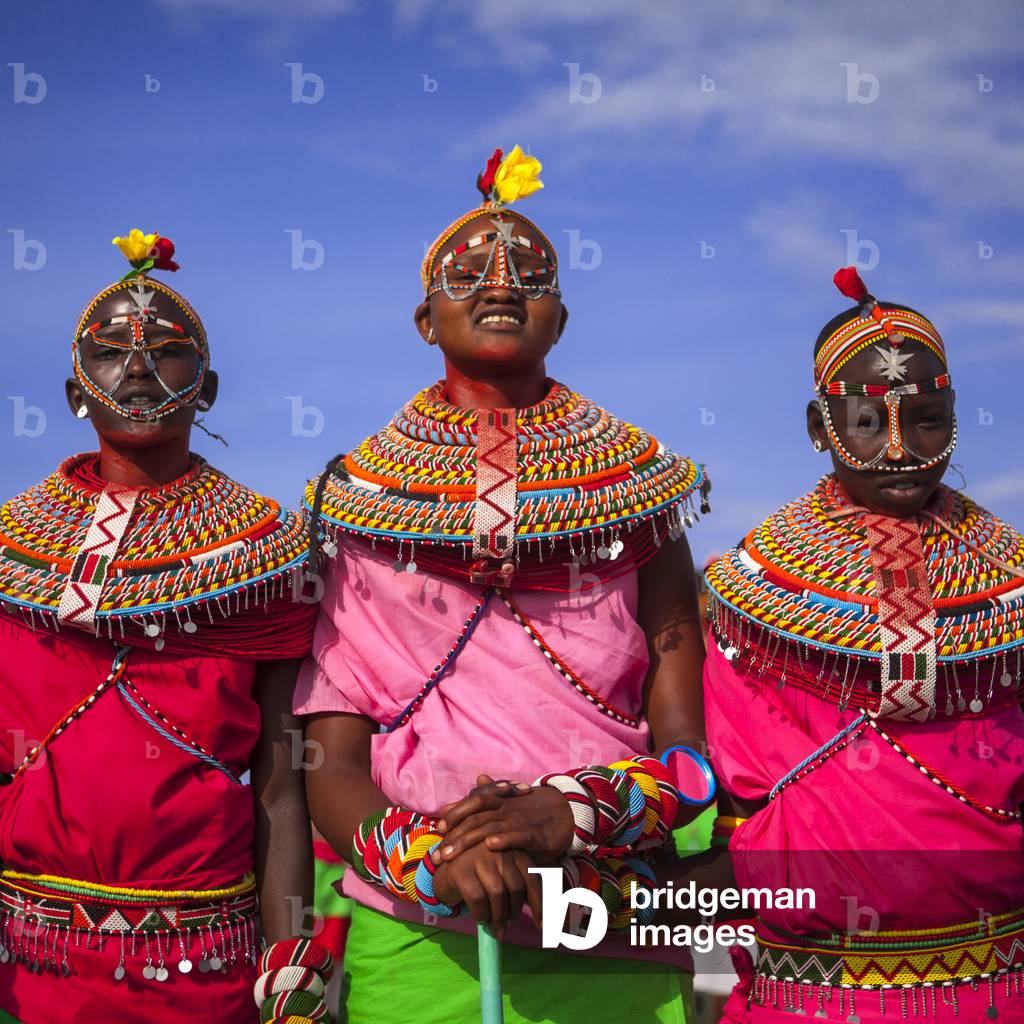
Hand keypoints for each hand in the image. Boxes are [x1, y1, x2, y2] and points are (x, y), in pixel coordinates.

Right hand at [431, 844, 543, 930]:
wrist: (445, 868)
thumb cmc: (481, 875)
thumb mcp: (504, 875)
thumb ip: (522, 888)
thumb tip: (546, 918)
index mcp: (514, 849)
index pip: (533, 878)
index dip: (540, 904)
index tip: (541, 926)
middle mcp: (498, 849)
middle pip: (516, 888)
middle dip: (514, 913)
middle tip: (507, 924)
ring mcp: (478, 857)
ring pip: (498, 894)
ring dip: (498, 917)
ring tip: (495, 925)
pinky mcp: (460, 869)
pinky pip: (478, 899)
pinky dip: (481, 914)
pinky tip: (480, 918)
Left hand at [435, 774, 573, 864]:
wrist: (566, 809)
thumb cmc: (530, 809)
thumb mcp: (504, 803)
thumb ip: (476, 804)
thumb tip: (449, 805)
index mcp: (498, 800)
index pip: (471, 804)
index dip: (454, 815)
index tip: (438, 831)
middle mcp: (506, 808)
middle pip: (474, 820)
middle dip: (453, 838)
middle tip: (436, 856)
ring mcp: (520, 819)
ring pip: (489, 828)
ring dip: (467, 842)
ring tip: (450, 856)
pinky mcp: (536, 833)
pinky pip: (519, 836)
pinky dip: (504, 839)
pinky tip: (490, 846)